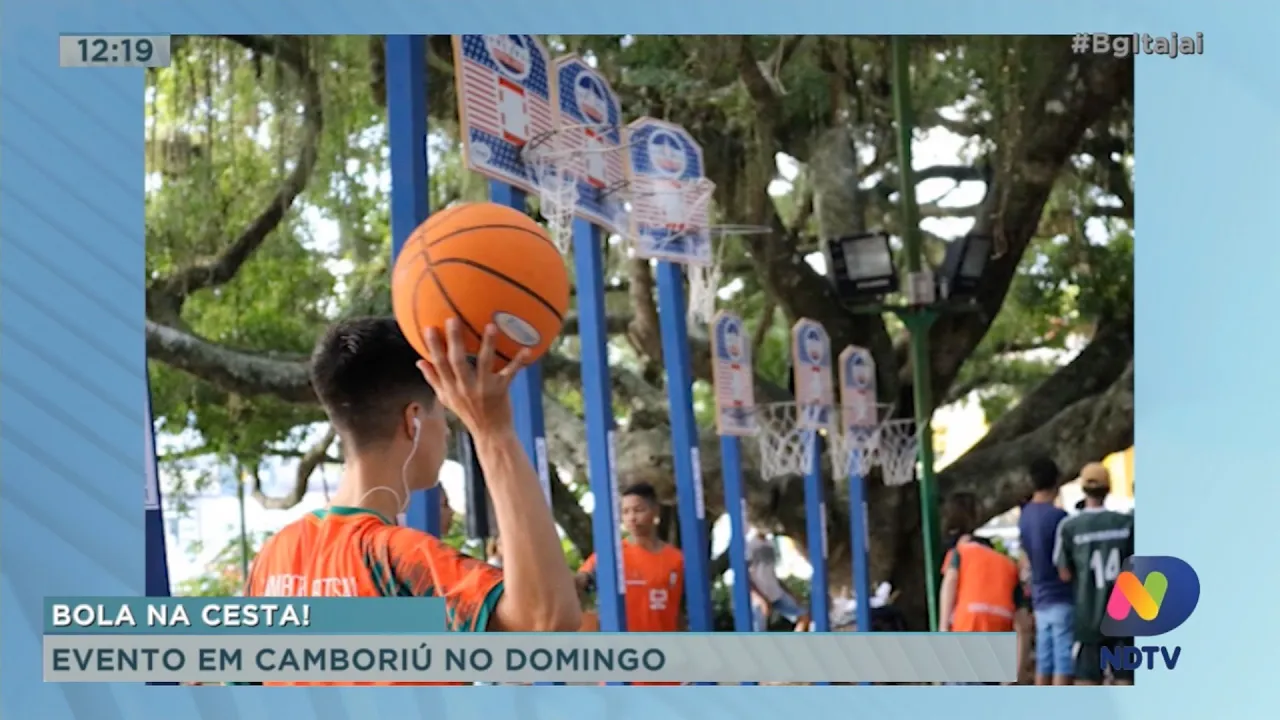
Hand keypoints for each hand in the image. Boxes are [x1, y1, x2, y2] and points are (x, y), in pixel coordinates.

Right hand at [417, 319, 530, 435]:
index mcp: (450, 388)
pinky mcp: (501, 390)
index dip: (433, 347)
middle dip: (454, 340)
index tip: (428, 327)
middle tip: (453, 319)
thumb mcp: (446, 399)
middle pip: (457, 361)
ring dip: (488, 344)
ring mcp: (484, 389)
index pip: (439, 364)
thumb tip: (419, 361)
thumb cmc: (467, 413)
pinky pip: (510, 373)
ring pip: (484, 363)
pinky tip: (527, 349)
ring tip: (491, 326)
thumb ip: (433, 379)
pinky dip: (519, 361)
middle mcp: (465, 387)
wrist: (491, 433)